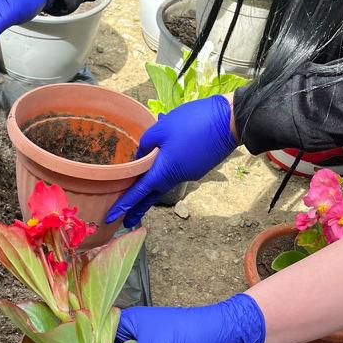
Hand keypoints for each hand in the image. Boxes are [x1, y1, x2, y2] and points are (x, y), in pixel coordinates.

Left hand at [106, 94, 237, 227]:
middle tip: (127, 222)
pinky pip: (176, 173)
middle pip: (151, 196)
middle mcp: (175, 177)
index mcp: (163, 170)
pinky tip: (163, 164)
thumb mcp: (162, 128)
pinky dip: (165, 174)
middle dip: (138, 209)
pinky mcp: (198, 167)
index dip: (124, 205)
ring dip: (151, 191)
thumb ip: (146, 143)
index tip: (111, 218)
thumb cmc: (194, 121)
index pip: (138, 192)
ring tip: (140, 196)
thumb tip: (140, 156)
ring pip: (164, 183)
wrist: (231, 121)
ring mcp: (189, 174)